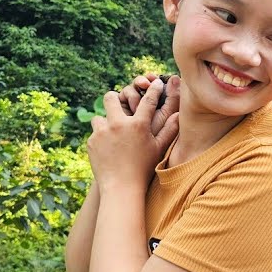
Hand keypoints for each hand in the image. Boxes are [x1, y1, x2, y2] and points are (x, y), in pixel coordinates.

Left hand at [88, 77, 178, 192]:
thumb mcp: (159, 149)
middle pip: (111, 97)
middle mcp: (119, 124)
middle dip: (114, 98)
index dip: (153, 89)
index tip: (156, 83)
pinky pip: (95, 133)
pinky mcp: (91, 141)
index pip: (147, 100)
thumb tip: (180, 114)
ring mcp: (102, 132)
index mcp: (139, 125)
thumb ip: (169, 130)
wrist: (121, 188)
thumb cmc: (144, 169)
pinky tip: (108, 150)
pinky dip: (101, 139)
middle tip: (119, 105)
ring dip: (105, 122)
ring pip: (99, 116)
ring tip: (112, 134)